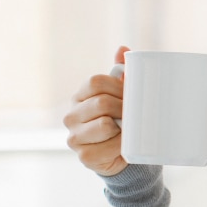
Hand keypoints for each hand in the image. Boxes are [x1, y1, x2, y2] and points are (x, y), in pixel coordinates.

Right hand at [64, 46, 129, 176]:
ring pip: (105, 124)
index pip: (96, 81)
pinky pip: (109, 146)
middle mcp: (71, 116)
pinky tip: (123, 147)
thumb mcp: (123, 97)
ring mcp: (74, 137)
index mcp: (80, 97)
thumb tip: (122, 49)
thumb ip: (122, 74)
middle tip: (135, 115)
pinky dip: (122, 146)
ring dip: (124, 128)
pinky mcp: (83, 156)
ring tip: (127, 131)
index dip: (119, 86)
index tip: (131, 95)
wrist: (124, 157)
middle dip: (125, 108)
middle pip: (102, 102)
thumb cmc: (122, 122)